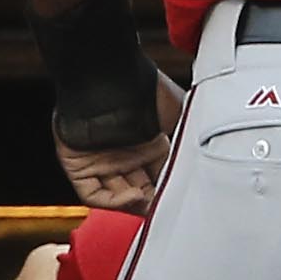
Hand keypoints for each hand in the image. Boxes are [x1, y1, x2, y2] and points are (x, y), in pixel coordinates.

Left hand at [57, 71, 183, 210]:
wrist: (107, 73)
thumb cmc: (143, 85)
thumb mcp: (179, 113)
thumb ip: (189, 140)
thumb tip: (204, 162)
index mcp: (146, 139)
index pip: (158, 174)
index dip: (169, 188)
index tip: (181, 197)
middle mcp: (123, 150)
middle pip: (138, 187)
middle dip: (153, 200)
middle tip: (167, 206)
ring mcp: (99, 158)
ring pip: (117, 193)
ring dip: (135, 205)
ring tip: (151, 203)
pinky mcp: (77, 163)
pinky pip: (92, 193)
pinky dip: (113, 201)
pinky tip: (133, 196)